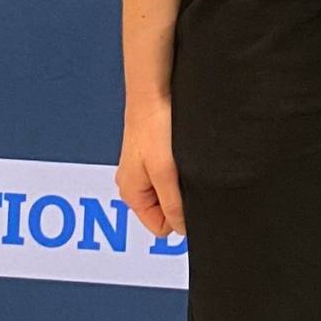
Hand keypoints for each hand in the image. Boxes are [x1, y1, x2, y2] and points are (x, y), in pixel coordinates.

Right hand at [116, 97, 183, 240]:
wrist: (154, 90)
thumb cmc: (153, 127)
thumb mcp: (165, 172)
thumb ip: (173, 203)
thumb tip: (183, 230)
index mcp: (131, 194)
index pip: (161, 227)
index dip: (178, 216)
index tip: (189, 196)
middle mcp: (134, 184)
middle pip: (165, 210)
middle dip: (180, 197)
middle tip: (187, 175)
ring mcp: (143, 169)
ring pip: (171, 191)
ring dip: (181, 181)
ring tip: (185, 161)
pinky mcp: (153, 154)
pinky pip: (172, 174)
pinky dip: (181, 167)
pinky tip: (185, 153)